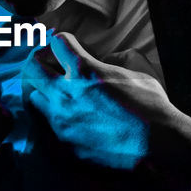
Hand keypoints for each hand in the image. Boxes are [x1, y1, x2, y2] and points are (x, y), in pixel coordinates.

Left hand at [19, 32, 190, 179]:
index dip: (64, 42)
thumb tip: (107, 60)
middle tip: (54, 68)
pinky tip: (68, 121)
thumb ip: (117, 60)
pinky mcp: (62, 146)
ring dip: (44, 93)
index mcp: (85, 70)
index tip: (71, 49)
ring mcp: (61, 122)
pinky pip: (44, 127)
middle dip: (40, 63)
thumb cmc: (153, 108)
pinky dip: (51, 120)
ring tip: (61, 98)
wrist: (158, 149)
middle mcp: (66, 94)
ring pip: (33, 98)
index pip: (57, 42)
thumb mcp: (139, 72)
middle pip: (32, 68)